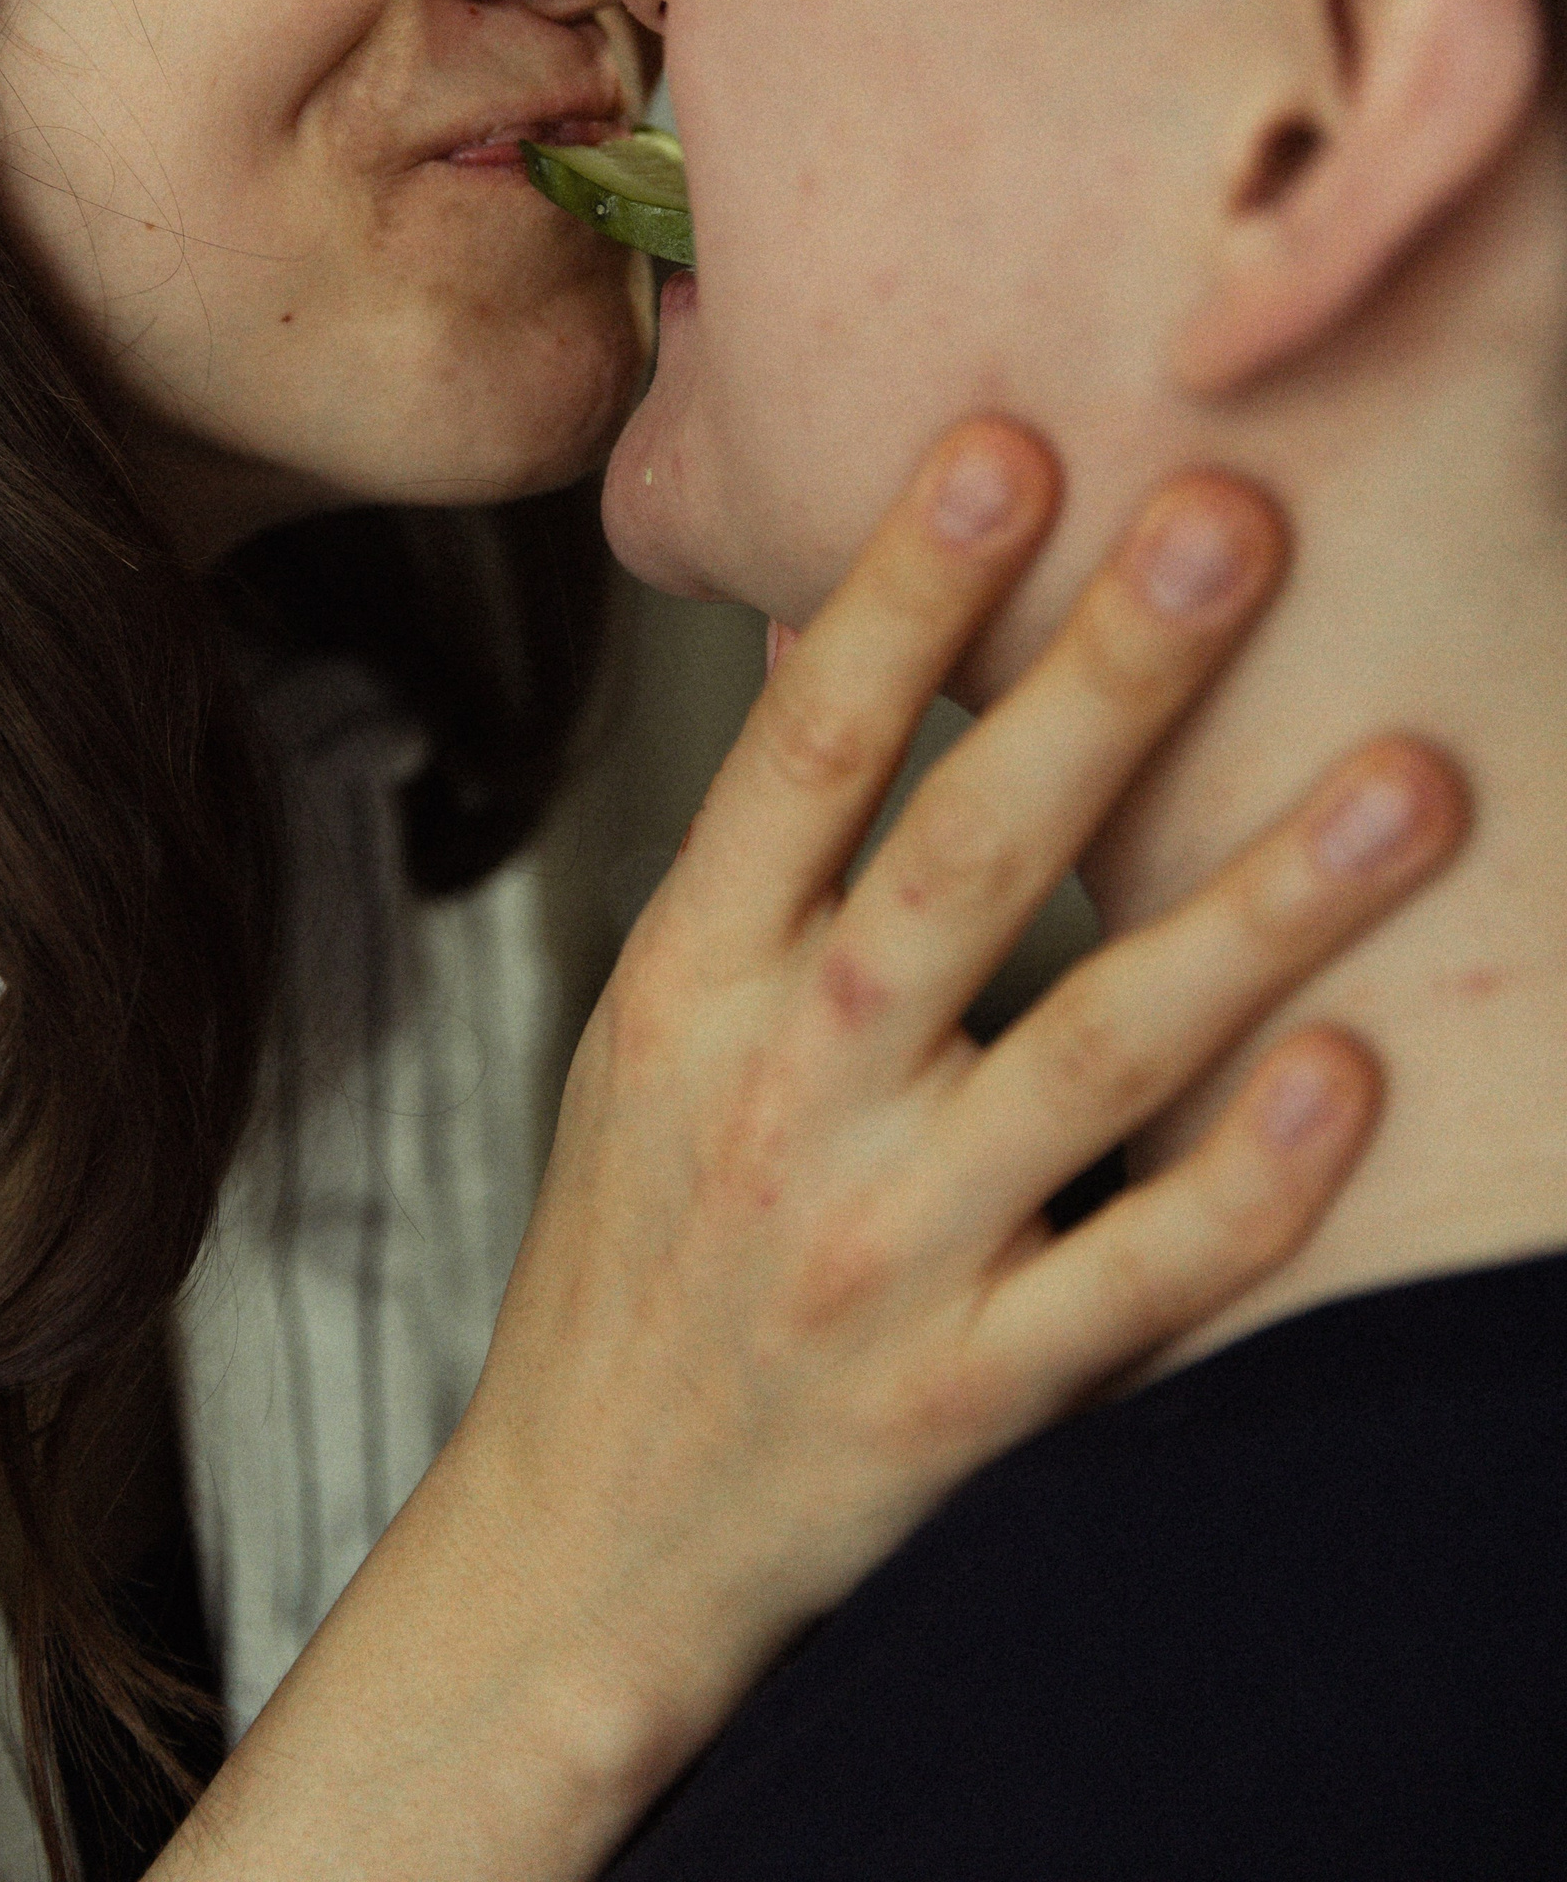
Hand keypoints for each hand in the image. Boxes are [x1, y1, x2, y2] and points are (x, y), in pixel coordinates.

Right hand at [164, 420, 1464, 1881]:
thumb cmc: (634, 1247)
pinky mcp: (959, 1401)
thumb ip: (767, 866)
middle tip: (1234, 523)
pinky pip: (1128, 1285)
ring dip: (1255, 911)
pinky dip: (1241, 1185)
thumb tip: (868, 643)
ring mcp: (873, 1250)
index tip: (1006, 444)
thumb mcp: (649, 1030)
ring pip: (1089, 1053)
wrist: (578, 1541)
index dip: (900, 590)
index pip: (797, 750)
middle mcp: (775, 1096)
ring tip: (1406, 781)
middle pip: (957, 857)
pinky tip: (1350, 1075)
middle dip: (1101, 682)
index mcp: (686, 982)